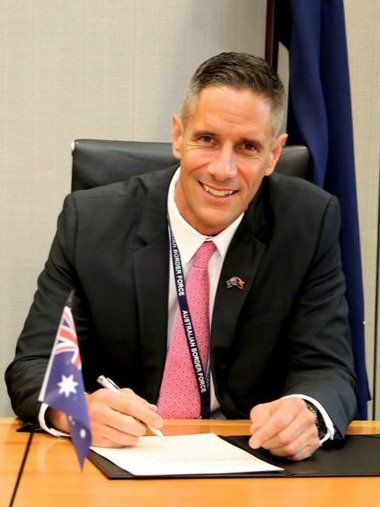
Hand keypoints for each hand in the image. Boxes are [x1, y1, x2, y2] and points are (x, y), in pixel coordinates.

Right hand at [47, 387, 162, 446]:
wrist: (74, 412)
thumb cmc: (100, 401)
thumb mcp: (116, 393)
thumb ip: (136, 401)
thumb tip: (152, 411)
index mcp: (105, 397)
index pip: (131, 408)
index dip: (147, 416)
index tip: (158, 421)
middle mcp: (99, 413)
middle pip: (130, 426)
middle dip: (142, 427)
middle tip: (143, 425)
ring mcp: (96, 429)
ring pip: (126, 438)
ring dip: (135, 435)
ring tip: (131, 427)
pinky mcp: (95, 442)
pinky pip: (118, 445)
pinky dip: (125, 440)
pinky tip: (120, 432)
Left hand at [248, 397, 319, 460]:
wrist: (296, 413)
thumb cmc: (279, 412)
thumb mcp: (265, 409)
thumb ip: (259, 419)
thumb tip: (256, 430)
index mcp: (294, 404)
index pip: (279, 422)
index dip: (264, 434)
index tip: (253, 442)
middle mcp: (306, 417)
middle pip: (285, 437)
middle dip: (269, 443)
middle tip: (262, 443)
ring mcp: (312, 431)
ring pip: (290, 449)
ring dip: (276, 450)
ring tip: (271, 444)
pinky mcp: (314, 443)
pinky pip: (297, 456)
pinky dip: (285, 455)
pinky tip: (280, 448)